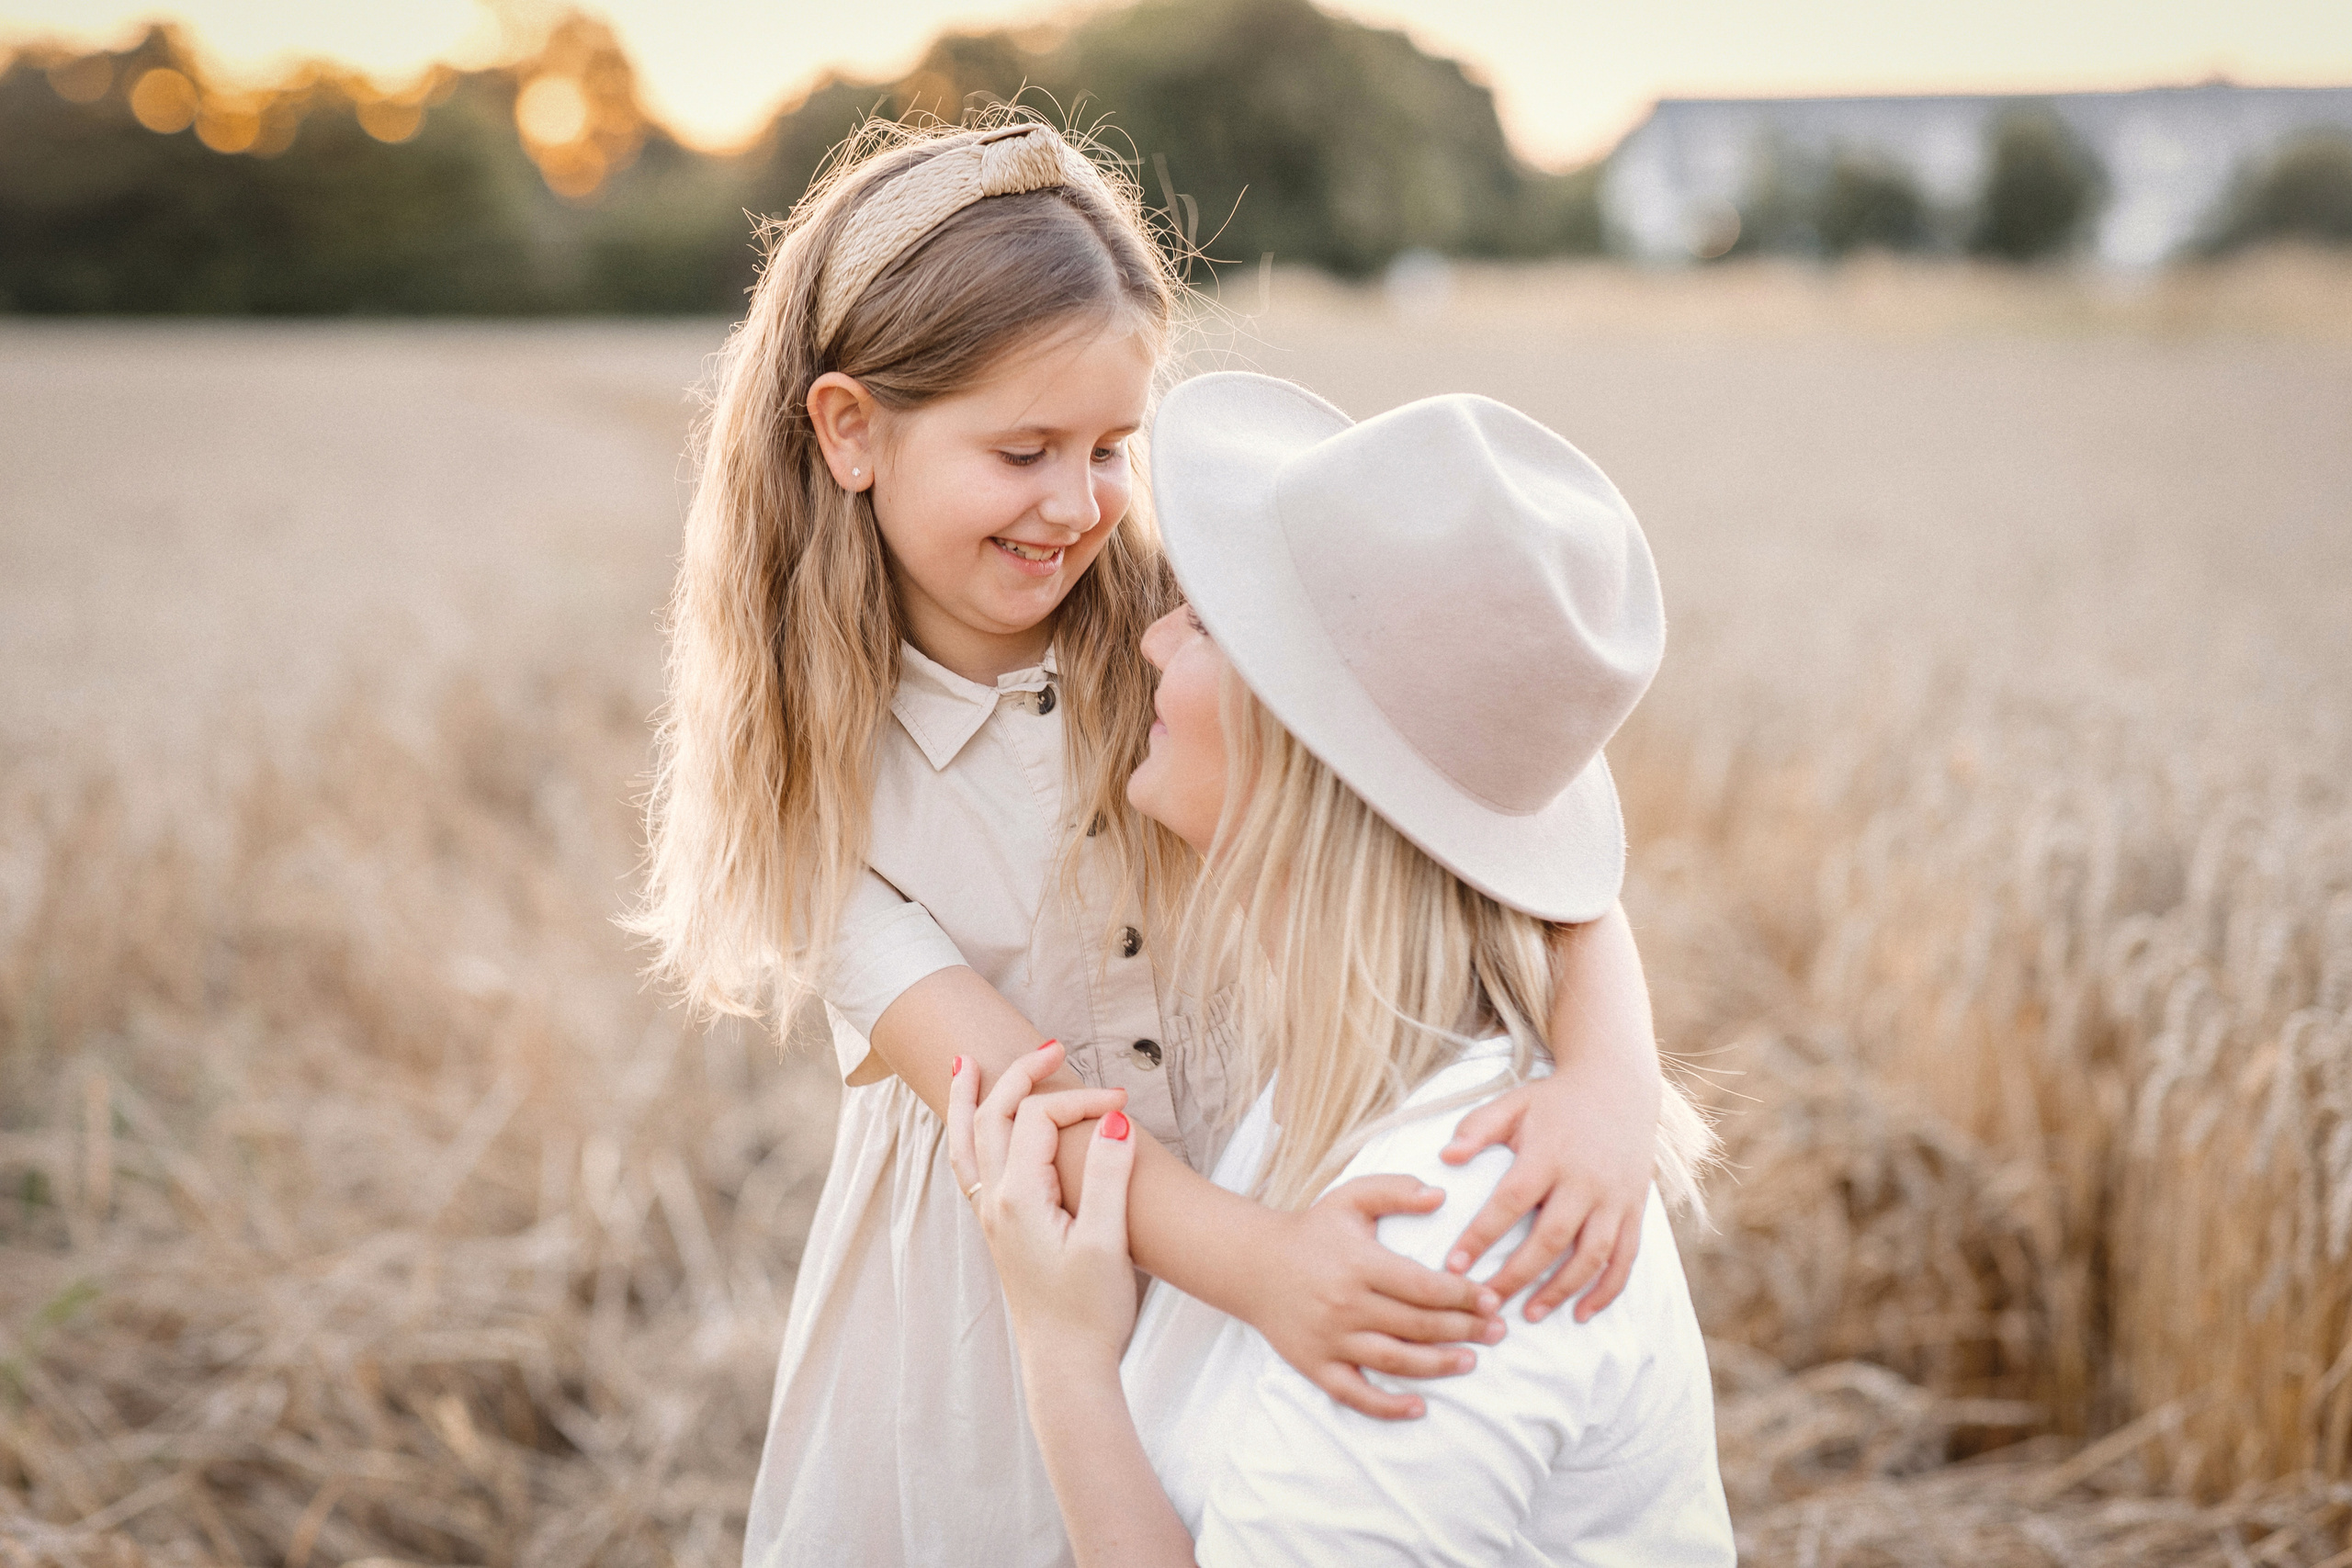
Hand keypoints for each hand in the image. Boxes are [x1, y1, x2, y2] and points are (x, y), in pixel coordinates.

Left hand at [947, 1041, 1138, 1368]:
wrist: (1066, 1366)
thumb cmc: (1090, 1310)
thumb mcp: (1108, 1241)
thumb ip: (1110, 1176)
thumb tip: (1116, 1118)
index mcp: (1019, 1197)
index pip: (1039, 1119)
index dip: (1081, 1099)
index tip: (1124, 1104)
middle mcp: (995, 1202)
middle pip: (994, 1116)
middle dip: (1021, 1075)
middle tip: (1051, 1046)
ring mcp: (992, 1218)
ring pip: (967, 1141)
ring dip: (970, 1098)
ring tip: (967, 1064)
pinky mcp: (1000, 1232)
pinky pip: (971, 1167)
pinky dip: (969, 1134)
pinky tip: (977, 1128)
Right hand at [1246, 1177, 1506, 1421]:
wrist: (1252, 1264)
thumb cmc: (1312, 1230)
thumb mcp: (1351, 1198)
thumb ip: (1395, 1190)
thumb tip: (1440, 1196)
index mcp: (1360, 1264)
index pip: (1424, 1286)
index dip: (1464, 1296)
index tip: (1492, 1300)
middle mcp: (1346, 1304)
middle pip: (1418, 1325)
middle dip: (1465, 1330)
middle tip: (1498, 1332)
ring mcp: (1330, 1339)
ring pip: (1395, 1360)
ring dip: (1439, 1366)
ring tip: (1471, 1362)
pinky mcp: (1314, 1364)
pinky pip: (1355, 1393)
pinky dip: (1387, 1406)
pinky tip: (1418, 1407)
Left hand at [1439, 1068, 1656, 1322]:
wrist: (1618, 1086)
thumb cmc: (1553, 1102)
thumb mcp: (1513, 1104)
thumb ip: (1476, 1128)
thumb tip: (1444, 1157)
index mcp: (1548, 1154)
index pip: (1510, 1201)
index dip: (1481, 1236)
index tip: (1453, 1265)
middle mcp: (1584, 1180)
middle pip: (1550, 1238)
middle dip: (1517, 1276)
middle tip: (1485, 1304)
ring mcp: (1614, 1198)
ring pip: (1590, 1255)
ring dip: (1561, 1290)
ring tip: (1529, 1314)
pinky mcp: (1635, 1209)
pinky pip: (1625, 1258)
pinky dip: (1606, 1290)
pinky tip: (1582, 1314)